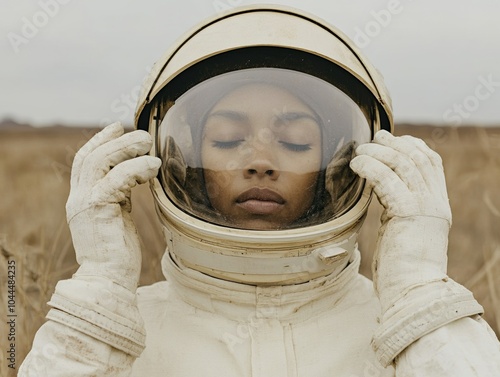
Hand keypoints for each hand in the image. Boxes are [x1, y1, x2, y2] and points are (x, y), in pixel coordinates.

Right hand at [66, 122, 160, 291]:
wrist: (107, 283)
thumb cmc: (118, 255)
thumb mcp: (118, 218)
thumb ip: (120, 197)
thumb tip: (135, 178)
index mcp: (84, 199)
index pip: (86, 161)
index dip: (100, 140)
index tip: (117, 127)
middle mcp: (80, 198)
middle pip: (91, 156)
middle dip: (116, 139)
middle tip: (141, 134)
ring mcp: (85, 204)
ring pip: (100, 162)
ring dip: (125, 148)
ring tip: (148, 142)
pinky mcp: (98, 210)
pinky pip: (117, 179)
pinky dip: (136, 168)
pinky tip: (154, 165)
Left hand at [350, 130, 450, 309]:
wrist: (414, 290)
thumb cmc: (403, 267)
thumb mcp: (404, 230)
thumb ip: (398, 208)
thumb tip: (381, 190)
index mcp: (436, 205)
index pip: (432, 163)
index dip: (412, 145)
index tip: (392, 140)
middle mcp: (435, 202)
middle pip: (418, 157)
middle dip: (394, 143)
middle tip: (374, 137)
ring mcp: (424, 206)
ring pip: (403, 164)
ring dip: (379, 152)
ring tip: (361, 151)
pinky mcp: (408, 213)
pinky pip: (388, 179)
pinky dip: (371, 167)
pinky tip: (358, 165)